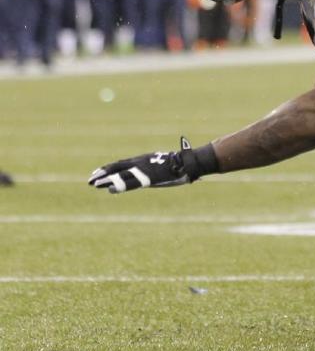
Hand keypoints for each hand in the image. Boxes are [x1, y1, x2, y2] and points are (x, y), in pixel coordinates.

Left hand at [88, 137, 217, 193]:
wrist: (188, 162)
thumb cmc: (180, 164)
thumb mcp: (163, 163)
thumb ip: (155, 168)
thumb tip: (155, 172)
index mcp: (142, 160)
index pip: (120, 164)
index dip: (108, 168)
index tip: (97, 173)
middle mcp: (140, 163)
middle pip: (116, 167)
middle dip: (102, 174)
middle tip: (90, 180)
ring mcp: (143, 169)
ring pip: (120, 174)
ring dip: (106, 180)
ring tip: (93, 184)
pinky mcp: (148, 177)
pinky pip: (131, 183)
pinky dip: (120, 186)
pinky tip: (110, 189)